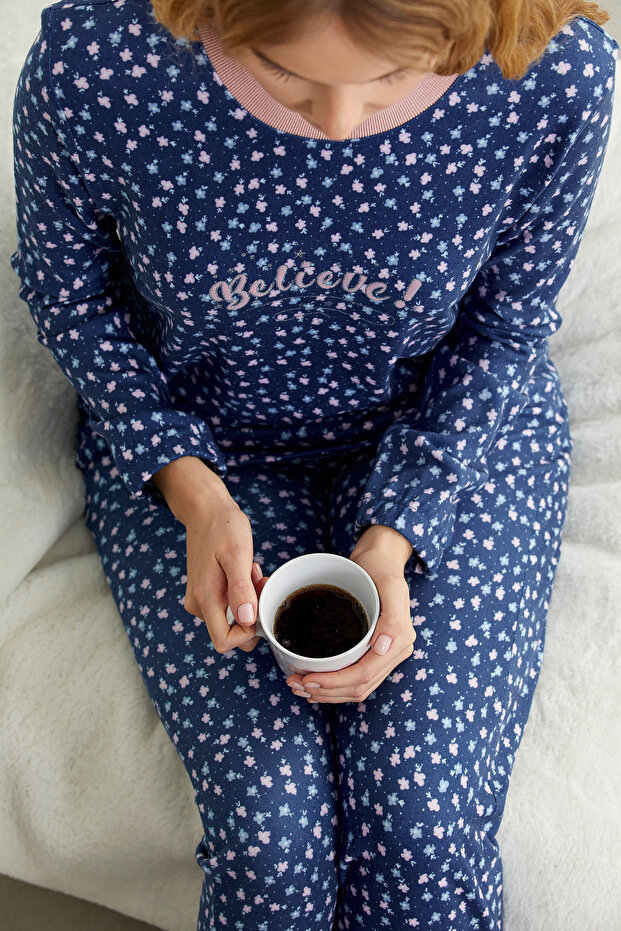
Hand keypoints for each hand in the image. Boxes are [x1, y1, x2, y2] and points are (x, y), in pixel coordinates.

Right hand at [153, 456, 265, 653]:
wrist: (205, 509)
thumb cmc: (223, 527)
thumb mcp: (237, 554)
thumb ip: (240, 588)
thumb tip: (246, 619)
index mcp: (205, 599)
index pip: (224, 641)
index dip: (247, 633)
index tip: (258, 605)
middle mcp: (199, 604)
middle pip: (231, 631)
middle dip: (252, 612)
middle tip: (257, 581)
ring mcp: (201, 598)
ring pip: (233, 616)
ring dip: (249, 598)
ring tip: (250, 569)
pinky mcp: (206, 591)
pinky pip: (229, 603)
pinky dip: (242, 591)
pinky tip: (244, 570)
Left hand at [286, 526, 415, 702]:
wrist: (380, 558)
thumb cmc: (381, 567)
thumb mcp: (389, 585)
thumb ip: (392, 618)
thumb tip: (382, 648)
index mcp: (400, 641)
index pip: (365, 674)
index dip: (335, 683)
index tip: (307, 680)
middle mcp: (394, 652)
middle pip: (359, 686)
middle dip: (326, 691)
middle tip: (295, 685)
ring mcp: (384, 654)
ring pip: (356, 688)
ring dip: (327, 693)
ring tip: (300, 687)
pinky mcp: (372, 651)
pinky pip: (354, 678)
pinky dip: (334, 686)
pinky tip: (314, 682)